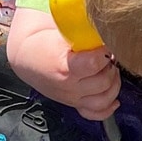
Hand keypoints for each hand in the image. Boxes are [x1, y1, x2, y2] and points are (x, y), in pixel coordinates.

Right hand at [6, 9, 120, 120]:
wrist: (27, 59)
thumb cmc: (45, 42)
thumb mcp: (61, 31)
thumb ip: (84, 32)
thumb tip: (107, 26)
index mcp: (65, 67)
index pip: (96, 63)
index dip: (105, 51)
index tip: (104, 43)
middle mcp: (69, 87)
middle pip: (104, 81)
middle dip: (111, 66)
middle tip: (107, 56)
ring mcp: (72, 98)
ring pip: (104, 99)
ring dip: (113, 84)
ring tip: (109, 70)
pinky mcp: (75, 104)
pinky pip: (96, 114)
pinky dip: (108, 108)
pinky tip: (114, 97)